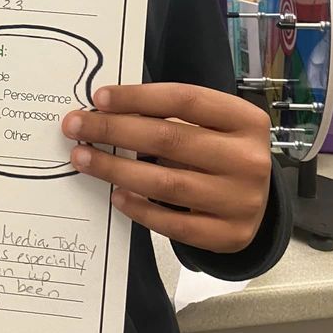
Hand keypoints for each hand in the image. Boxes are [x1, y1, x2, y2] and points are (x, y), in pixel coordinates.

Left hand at [61, 83, 271, 253]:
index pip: (185, 100)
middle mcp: (248, 159)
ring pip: (166, 183)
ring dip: (116, 169)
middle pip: (170, 139)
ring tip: (83, 158)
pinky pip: (173, 224)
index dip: (138, 97)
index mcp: (246, 120)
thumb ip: (169, 116)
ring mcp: (241, 200)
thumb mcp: (210, 125)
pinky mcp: (228, 235)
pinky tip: (115, 195)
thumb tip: (106, 110)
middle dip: (114, 130)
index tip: (99, 97)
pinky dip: (140, 209)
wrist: (257, 201)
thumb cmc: (221, 152)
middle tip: (75, 125)